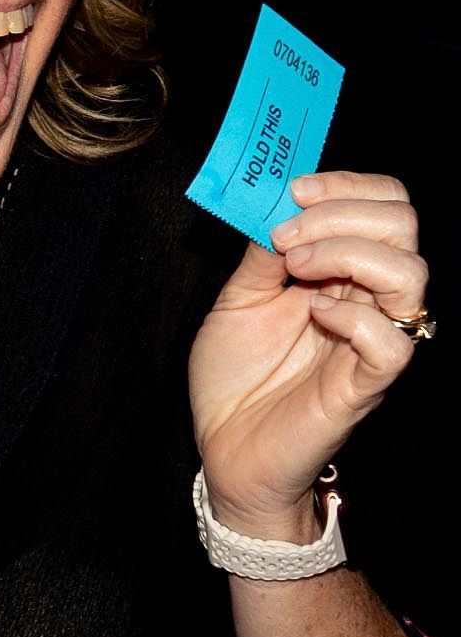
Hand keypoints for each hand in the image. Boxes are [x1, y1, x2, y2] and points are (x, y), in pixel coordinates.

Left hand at [188, 172, 426, 537]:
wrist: (225, 451)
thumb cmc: (236, 379)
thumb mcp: (238, 300)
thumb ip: (261, 254)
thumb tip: (276, 204)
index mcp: (342, 271)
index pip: (385, 206)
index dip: (348, 185)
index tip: (295, 190)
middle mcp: (367, 300)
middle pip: (405, 226)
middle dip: (345, 211)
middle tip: (288, 233)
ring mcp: (370, 341)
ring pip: (411, 274)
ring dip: (348, 253)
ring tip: (295, 268)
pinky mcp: (365, 385)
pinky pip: (394, 342)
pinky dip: (354, 315)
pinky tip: (314, 313)